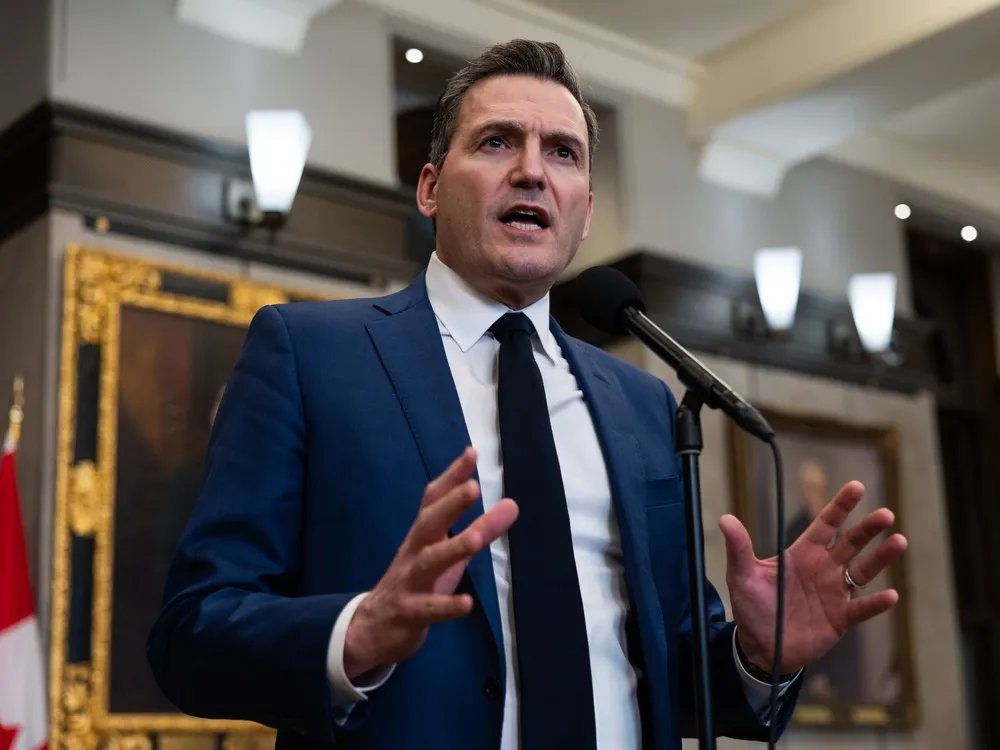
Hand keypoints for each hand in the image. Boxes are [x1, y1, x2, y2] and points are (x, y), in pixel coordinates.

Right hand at [344, 447, 517, 678]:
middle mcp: (414, 552)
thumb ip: (481, 529)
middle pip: (429, 523)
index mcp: (422, 536)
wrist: (371, 628)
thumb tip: (513, 504)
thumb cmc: (418, 582)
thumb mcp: (451, 555)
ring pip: (429, 563)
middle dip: (450, 505)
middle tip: (473, 487)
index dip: (452, 477)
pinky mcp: (408, 614)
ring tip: (476, 538)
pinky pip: (428, 610)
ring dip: (452, 549)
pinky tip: (466, 603)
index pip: (434, 500)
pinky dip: (446, 606)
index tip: (472, 453)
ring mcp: (409, 583)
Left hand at [719, 480, 907, 673]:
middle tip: (885, 513)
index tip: (856, 486)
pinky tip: (891, 596)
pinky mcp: (841, 618)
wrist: (761, 645)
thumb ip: (738, 548)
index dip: (840, 506)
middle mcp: (823, 568)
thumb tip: (725, 519)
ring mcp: (835, 593)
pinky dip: (876, 603)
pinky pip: (862, 609)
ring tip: (899, 541)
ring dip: (881, 558)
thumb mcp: (742, 575)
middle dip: (868, 528)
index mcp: (802, 553)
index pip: (825, 524)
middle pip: (851, 543)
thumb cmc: (752, 606)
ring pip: (864, 571)